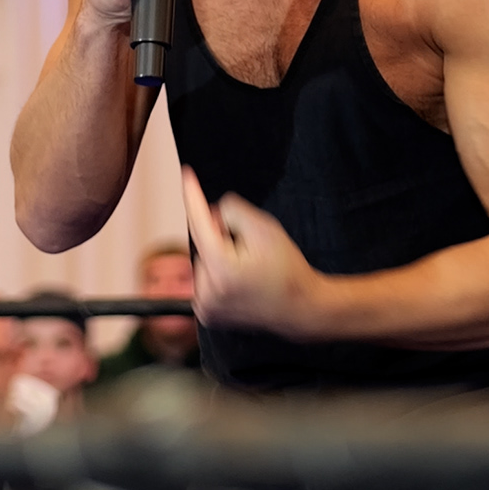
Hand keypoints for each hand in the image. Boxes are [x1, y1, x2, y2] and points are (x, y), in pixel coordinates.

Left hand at [181, 167, 331, 337]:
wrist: (301, 308)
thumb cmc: (287, 268)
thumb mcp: (265, 228)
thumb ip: (233, 211)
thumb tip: (211, 214)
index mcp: (221, 268)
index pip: (199, 222)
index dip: (193, 196)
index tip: (187, 174)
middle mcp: (207, 291)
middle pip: (203, 243)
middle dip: (220, 237)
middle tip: (251, 250)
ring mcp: (205, 307)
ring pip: (203, 262)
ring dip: (219, 257)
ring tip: (249, 270)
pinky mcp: (207, 315)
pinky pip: (205, 281)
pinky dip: (217, 275)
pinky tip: (239, 282)